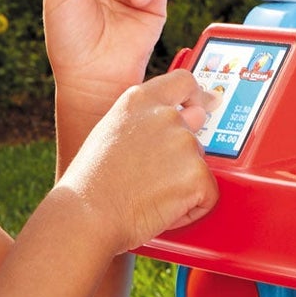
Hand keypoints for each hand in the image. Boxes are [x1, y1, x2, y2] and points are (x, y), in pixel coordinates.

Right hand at [55, 70, 217, 253]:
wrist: (88, 214)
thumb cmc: (91, 183)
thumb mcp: (110, 132)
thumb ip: (142, 122)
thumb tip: (167, 127)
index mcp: (140, 100)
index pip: (183, 82)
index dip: (196, 95)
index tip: (204, 104)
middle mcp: (166, 115)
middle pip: (194, 130)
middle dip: (182, 154)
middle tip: (154, 177)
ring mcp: (184, 143)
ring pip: (199, 164)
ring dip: (183, 182)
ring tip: (149, 194)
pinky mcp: (197, 174)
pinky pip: (207, 194)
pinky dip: (191, 208)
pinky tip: (161, 209)